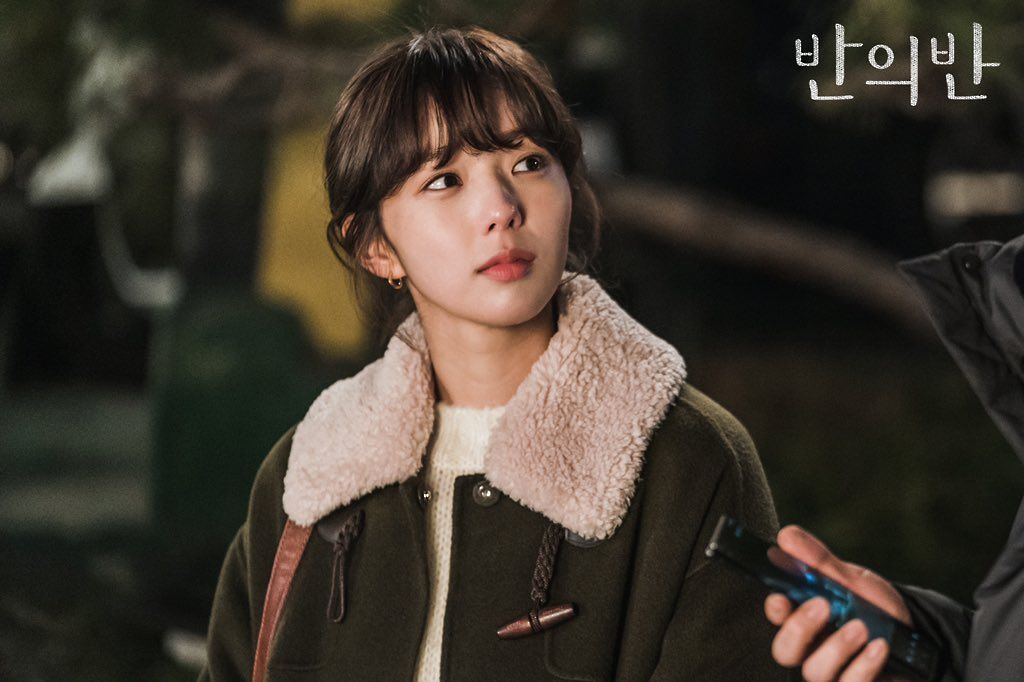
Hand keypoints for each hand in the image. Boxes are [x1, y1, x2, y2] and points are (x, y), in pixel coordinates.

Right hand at [763, 525, 911, 681]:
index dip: (775, 610)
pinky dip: (864, 667)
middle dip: (799, 629)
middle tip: (822, 606)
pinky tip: (879, 647)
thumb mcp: (850, 581)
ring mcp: (833, 674)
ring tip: (860, 627)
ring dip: (837, 648)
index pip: (777, 617)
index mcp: (804, 620)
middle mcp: (812, 650)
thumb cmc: (875, 608)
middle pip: (785, 650)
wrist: (919, 637)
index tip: (782, 597)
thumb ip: (819, 561)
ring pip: (815, 671)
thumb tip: (787, 535)